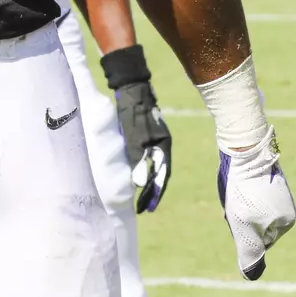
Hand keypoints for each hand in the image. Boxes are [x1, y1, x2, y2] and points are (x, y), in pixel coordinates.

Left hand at [114, 79, 171, 212]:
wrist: (131, 88)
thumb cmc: (133, 112)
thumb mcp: (135, 137)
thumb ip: (138, 159)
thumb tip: (141, 184)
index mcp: (164, 146)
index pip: (162, 176)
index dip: (155, 193)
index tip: (147, 208)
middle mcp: (162, 144)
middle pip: (159, 173)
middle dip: (152, 191)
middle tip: (144, 207)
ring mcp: (155, 139)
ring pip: (154, 165)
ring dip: (148, 181)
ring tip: (140, 196)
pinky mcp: (146, 134)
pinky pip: (147, 157)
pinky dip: (142, 168)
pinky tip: (135, 174)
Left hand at [218, 127, 295, 279]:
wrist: (244, 146)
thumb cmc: (244, 188)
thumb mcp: (243, 226)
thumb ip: (249, 252)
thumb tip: (251, 276)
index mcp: (287, 220)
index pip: (258, 239)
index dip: (242, 230)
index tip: (241, 214)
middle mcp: (286, 205)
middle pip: (254, 222)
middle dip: (240, 216)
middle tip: (235, 199)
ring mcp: (277, 188)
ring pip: (249, 206)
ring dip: (237, 201)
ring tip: (235, 187)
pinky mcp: (266, 173)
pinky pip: (249, 190)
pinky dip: (238, 187)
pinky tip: (235, 176)